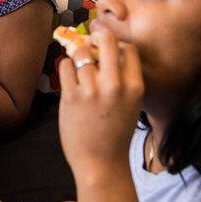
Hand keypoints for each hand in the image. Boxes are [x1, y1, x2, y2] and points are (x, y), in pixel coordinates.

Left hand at [58, 31, 142, 177]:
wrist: (101, 164)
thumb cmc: (116, 133)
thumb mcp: (131, 104)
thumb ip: (123, 78)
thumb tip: (104, 49)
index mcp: (134, 87)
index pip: (128, 48)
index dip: (117, 44)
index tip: (107, 47)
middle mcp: (115, 85)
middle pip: (106, 40)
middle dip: (97, 37)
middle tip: (90, 43)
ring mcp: (92, 90)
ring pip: (81, 52)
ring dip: (79, 56)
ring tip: (80, 68)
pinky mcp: (71, 96)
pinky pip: (65, 66)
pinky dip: (66, 67)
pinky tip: (71, 77)